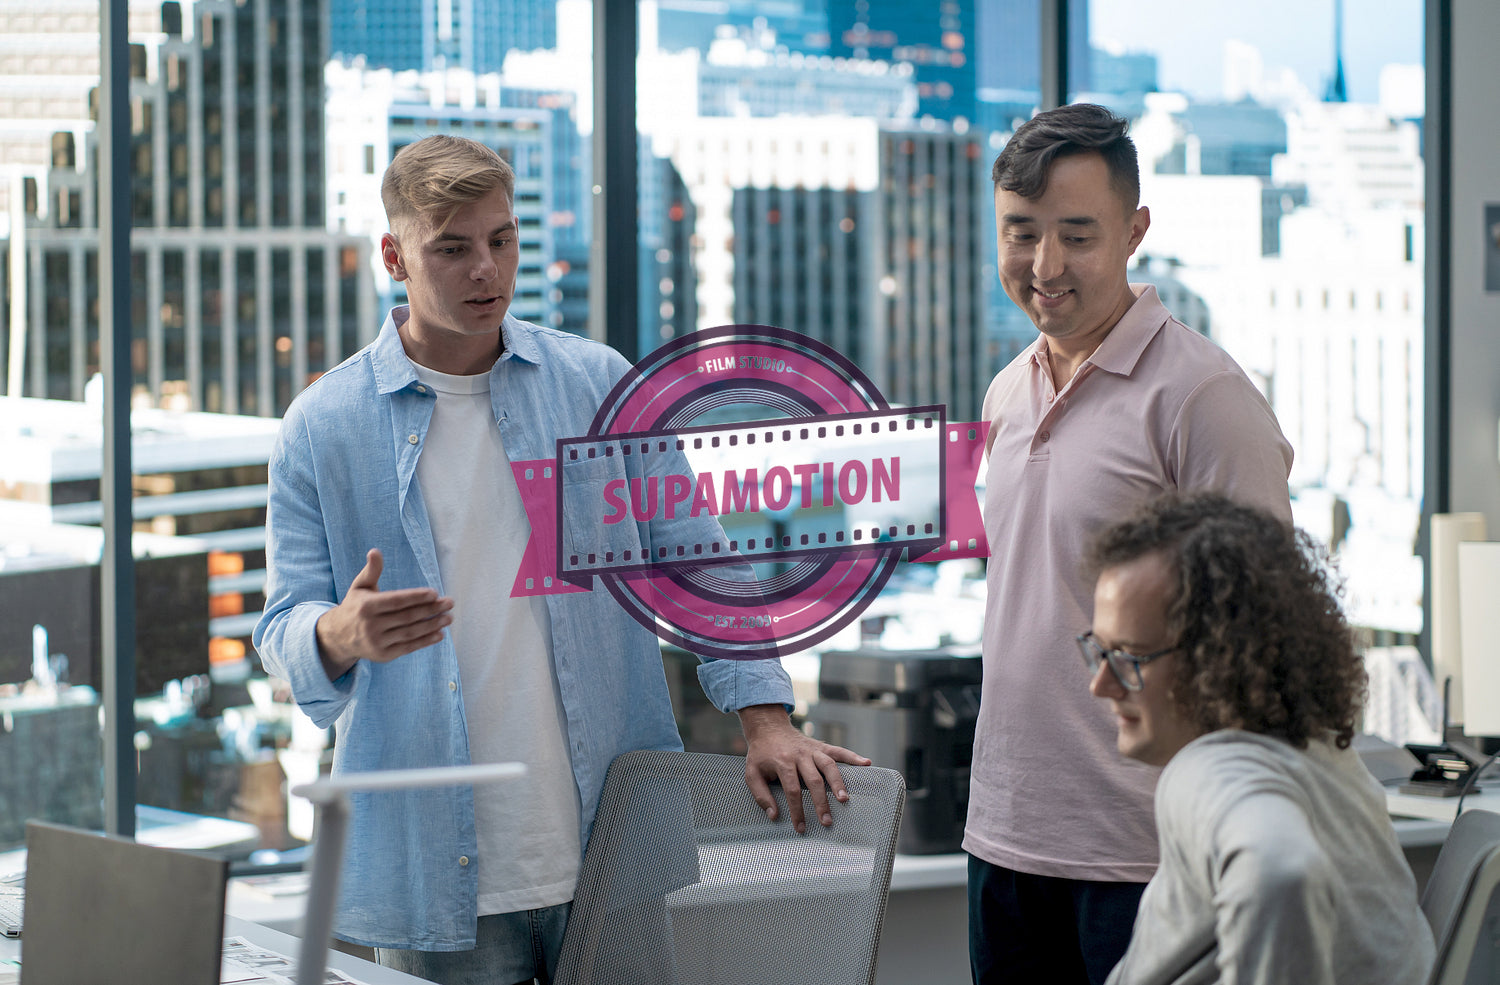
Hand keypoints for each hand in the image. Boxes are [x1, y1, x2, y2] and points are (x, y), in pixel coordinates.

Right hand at [314, 549, 453, 680]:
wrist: (338, 637)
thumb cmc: (355, 607)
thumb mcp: (359, 587)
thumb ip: (371, 570)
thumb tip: (375, 551)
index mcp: (366, 606)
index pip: (397, 601)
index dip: (416, 597)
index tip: (435, 593)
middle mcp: (371, 625)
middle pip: (407, 617)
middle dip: (431, 610)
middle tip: (450, 603)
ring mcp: (377, 642)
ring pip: (410, 633)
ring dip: (432, 625)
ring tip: (448, 618)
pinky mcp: (383, 655)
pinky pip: (408, 647)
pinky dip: (425, 641)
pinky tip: (439, 634)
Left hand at [738, 704, 871, 833]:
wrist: (768, 728)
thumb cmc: (761, 754)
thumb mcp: (751, 773)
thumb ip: (761, 795)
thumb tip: (774, 815)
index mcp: (782, 762)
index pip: (792, 790)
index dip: (797, 811)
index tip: (801, 827)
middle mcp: (800, 755)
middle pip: (813, 780)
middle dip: (821, 802)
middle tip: (827, 821)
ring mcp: (812, 750)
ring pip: (828, 766)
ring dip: (838, 783)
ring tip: (845, 799)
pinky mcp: (820, 746)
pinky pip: (838, 751)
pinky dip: (853, 757)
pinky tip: (866, 764)